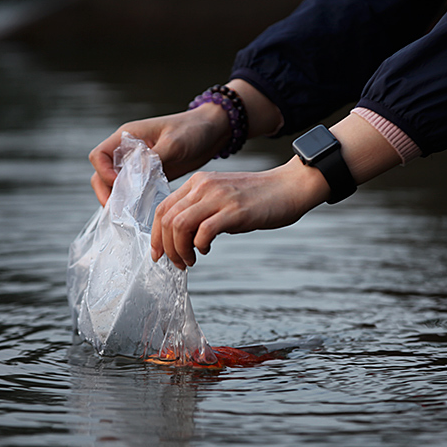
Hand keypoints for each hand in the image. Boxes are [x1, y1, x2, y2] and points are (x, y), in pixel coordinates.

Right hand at [88, 105, 230, 204]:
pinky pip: (134, 190)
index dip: (103, 172)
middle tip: (119, 212)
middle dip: (107, 192)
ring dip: (119, 200)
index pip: (99, 156)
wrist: (213, 131)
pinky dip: (134, 202)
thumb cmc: (193, 129)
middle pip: (102, 174)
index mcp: (127, 136)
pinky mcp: (150, 175)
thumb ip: (153, 160)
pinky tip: (142, 213)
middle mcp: (128, 150)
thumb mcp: (173, 144)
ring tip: (128, 216)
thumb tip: (134, 178)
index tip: (119, 186)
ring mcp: (138, 164)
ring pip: (116, 185)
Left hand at [150, 158, 330, 268]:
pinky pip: (204, 231)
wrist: (290, 186)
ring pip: (179, 225)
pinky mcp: (235, 211)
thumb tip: (184, 237)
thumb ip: (201, 211)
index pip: (162, 208)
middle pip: (166, 219)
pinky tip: (207, 250)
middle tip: (177, 263)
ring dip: (179, 249)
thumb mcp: (222, 198)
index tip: (159, 254)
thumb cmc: (258, 197)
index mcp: (197, 182)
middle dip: (166, 247)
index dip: (155, 235)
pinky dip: (199, 246)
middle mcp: (203, 186)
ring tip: (190, 260)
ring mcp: (219, 197)